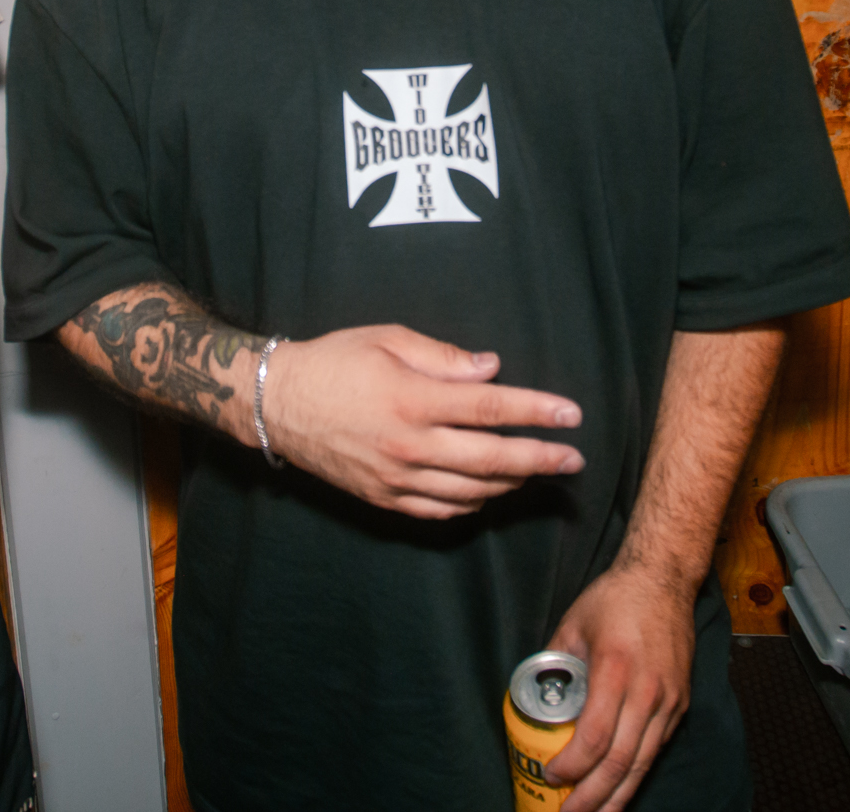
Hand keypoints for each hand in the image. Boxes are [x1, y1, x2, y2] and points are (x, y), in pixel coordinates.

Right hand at [263, 325, 582, 518]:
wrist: (277, 403)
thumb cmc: (334, 361)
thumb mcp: (388, 339)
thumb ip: (444, 357)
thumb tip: (491, 370)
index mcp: (414, 399)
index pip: (492, 409)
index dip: (537, 412)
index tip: (571, 414)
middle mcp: (409, 444)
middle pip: (493, 458)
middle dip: (541, 459)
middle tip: (573, 460)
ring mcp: (396, 477)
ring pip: (471, 490)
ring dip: (512, 483)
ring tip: (537, 472)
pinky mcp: (383, 498)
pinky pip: (440, 510)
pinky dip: (472, 503)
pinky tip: (489, 492)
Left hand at [543, 563, 695, 811]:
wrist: (664, 579)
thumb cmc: (616, 598)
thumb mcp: (572, 625)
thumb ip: (553, 661)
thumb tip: (534, 694)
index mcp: (615, 670)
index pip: (594, 737)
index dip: (571, 765)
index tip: (550, 774)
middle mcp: (647, 691)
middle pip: (620, 762)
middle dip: (592, 797)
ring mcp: (668, 700)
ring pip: (642, 763)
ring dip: (617, 796)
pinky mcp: (680, 704)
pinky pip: (656, 749)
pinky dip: (636, 774)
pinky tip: (619, 789)